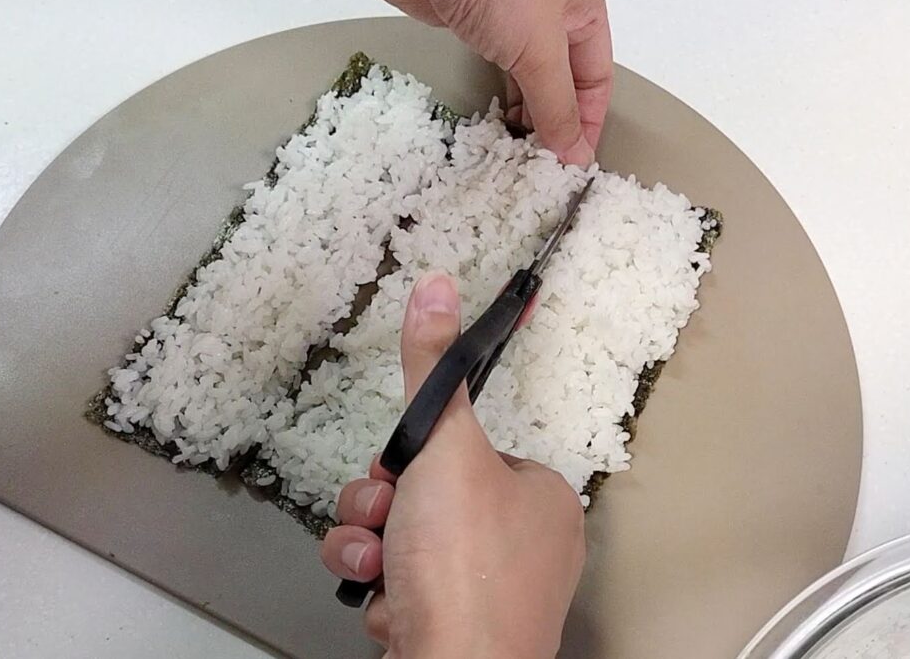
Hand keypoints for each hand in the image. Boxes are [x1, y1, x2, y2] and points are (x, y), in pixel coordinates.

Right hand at [321, 272, 585, 657]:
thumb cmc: (465, 566)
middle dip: (382, 509)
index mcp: (538, 495)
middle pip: (422, 495)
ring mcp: (488, 591)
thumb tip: (437, 284)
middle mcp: (522, 544)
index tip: (401, 473)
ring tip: (381, 569)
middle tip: (386, 522)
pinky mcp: (453, 628)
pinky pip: (400, 587)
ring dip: (372, 550)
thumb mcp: (445, 447)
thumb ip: (432, 369)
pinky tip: (394, 610)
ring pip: (400, 541)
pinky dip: (384, 593)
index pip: (460, 452)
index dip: (417, 459)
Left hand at [379, 0, 612, 165]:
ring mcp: (509, 22)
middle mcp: (549, 18)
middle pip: (562, 83)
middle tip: (544, 165)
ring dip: (525, 118)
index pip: (595, 79)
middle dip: (555, 125)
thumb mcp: (539, 48)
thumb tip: (573, 148)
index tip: (574, 163)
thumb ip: (557, 102)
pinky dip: (496, 103)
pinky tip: (496, 126)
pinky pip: (494, 74)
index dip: (588, 123)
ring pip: (527, 81)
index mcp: (582, 11)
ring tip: (521, 154)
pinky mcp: (472, 26)